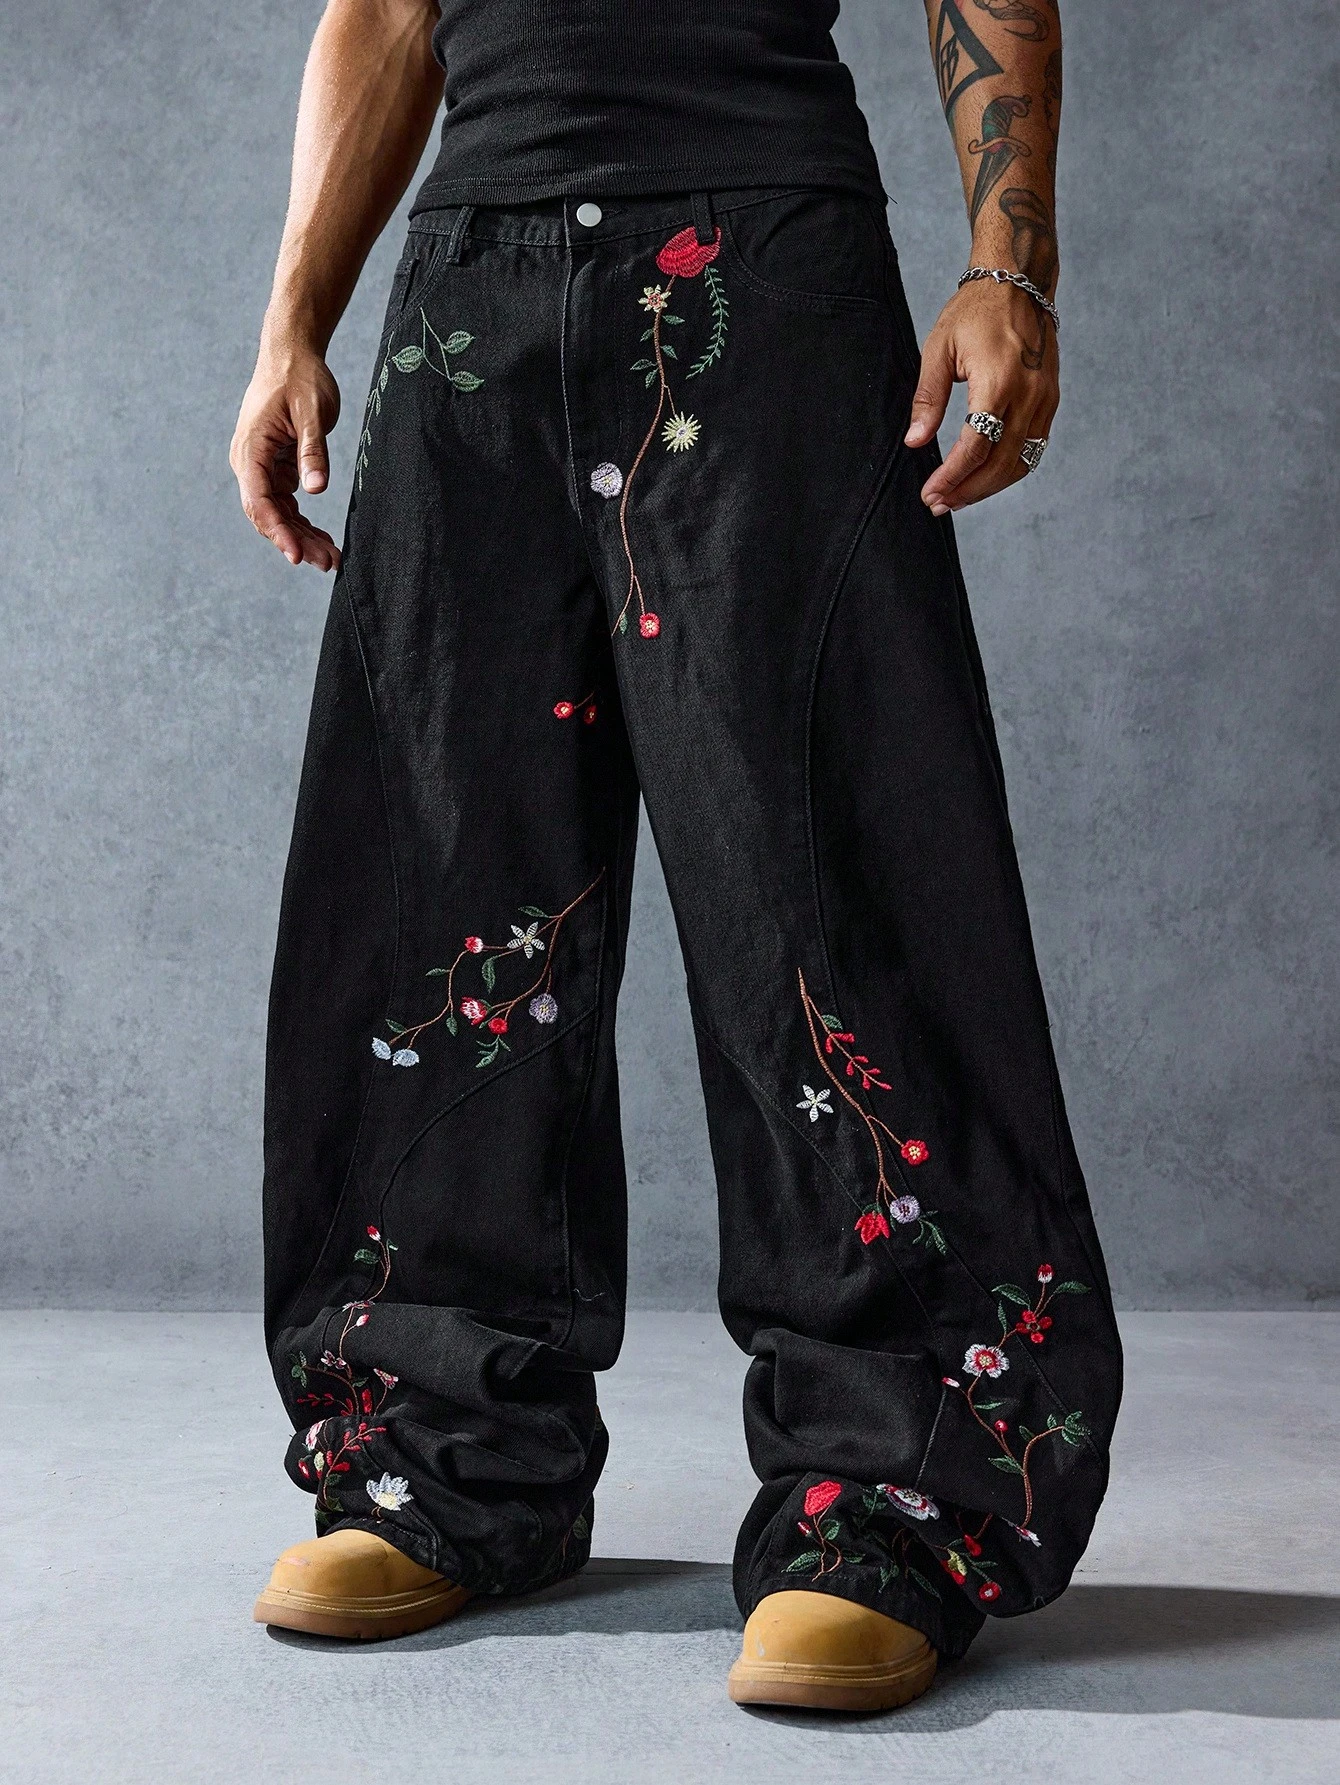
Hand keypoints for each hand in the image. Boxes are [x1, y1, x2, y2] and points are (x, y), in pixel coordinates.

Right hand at [230, 336, 342, 569]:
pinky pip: (286, 503)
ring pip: (278, 513)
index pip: (259, 500)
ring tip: (331, 559)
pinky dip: (303, 522)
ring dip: (302, 536)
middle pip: (268, 514)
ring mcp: (261, 467)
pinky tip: (323, 539)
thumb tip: (316, 489)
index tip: (297, 554)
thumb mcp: (313, 412)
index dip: (278, 531)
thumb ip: (313, 450)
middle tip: (327, 563)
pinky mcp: (275, 468)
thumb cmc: (300, 377)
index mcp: (251, 449)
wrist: (291, 354)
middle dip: (295, 541)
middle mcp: (249, 462)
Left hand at [903, 280, 1057, 514]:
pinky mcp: (1050, 401)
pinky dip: (1008, 470)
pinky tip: (983, 477)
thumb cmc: (975, 311)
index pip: (975, 446)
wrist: (1020, 282)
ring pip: (1020, 463)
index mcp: (999, 381)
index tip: (929, 493)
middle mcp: (1029, 395)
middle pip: (999, 464)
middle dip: (967, 491)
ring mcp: (1044, 400)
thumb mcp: (939, 349)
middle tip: (938, 504)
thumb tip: (915, 442)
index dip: (951, 477)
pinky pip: (1033, 449)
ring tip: (957, 497)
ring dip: (988, 487)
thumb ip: (928, 399)